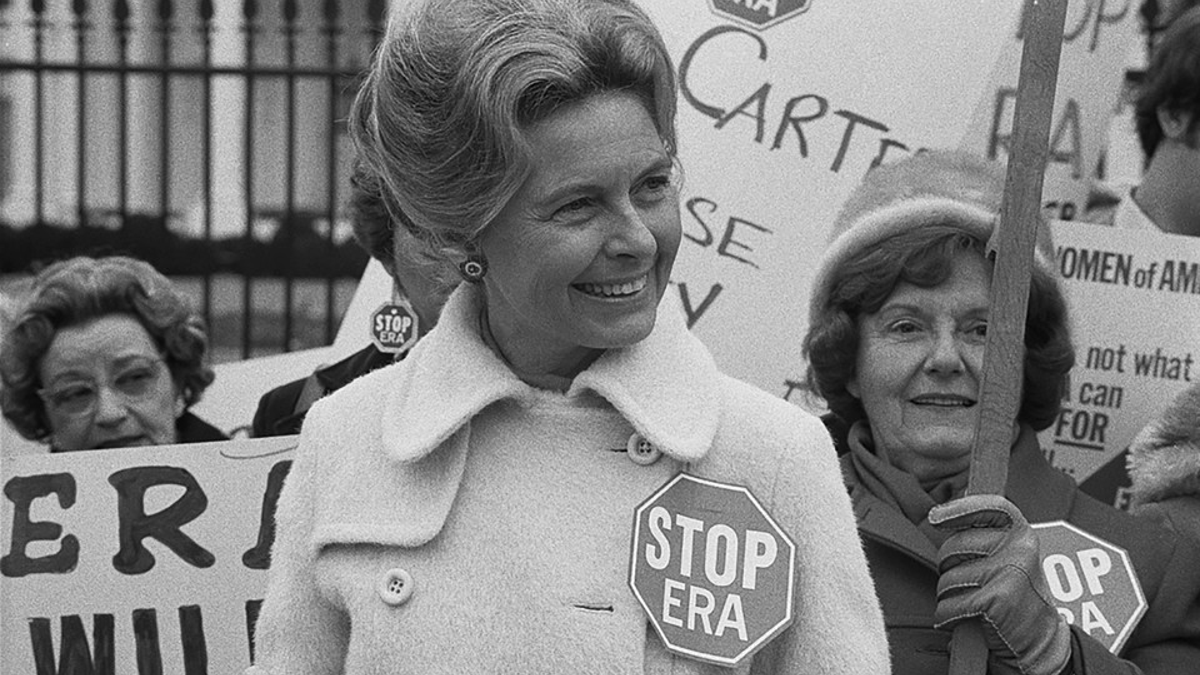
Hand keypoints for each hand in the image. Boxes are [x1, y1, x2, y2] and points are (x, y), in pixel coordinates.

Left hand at [928, 494, 1071, 674]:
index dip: (960, 509)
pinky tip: (966, 620)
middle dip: (948, 567)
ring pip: (948, 578)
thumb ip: (985, 538)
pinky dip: (948, 617)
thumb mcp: (1010, 559)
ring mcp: (1009, 573)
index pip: (991, 507)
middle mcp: (1019, 548)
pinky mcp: (996, 599)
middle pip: (954, 546)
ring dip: (949, 596)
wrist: (1041, 643)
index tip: (936, 517)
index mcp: (1022, 534)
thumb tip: (941, 514)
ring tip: (971, 604)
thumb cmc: (1017, 598)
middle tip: (966, 583)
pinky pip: (950, 605)